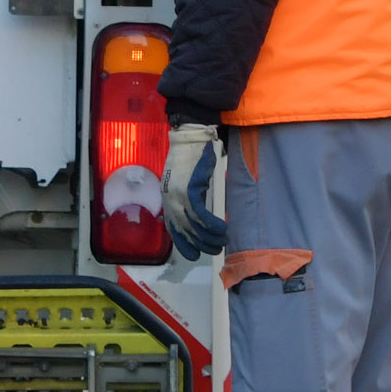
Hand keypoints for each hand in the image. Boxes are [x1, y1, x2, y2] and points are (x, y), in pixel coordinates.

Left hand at [162, 124, 228, 261]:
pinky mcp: (189, 189)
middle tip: (215, 249)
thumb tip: (198, 215)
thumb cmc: (190, 157)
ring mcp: (178, 196)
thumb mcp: (183, 182)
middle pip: (184, 231)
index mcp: (167, 200)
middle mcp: (170, 200)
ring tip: (222, 241)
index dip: (183, 244)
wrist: (190, 137)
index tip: (194, 254)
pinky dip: (212, 225)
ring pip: (193, 226)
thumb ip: (188, 198)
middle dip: (200, 245)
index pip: (173, 229)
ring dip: (210, 238)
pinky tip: (222, 229)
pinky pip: (200, 214)